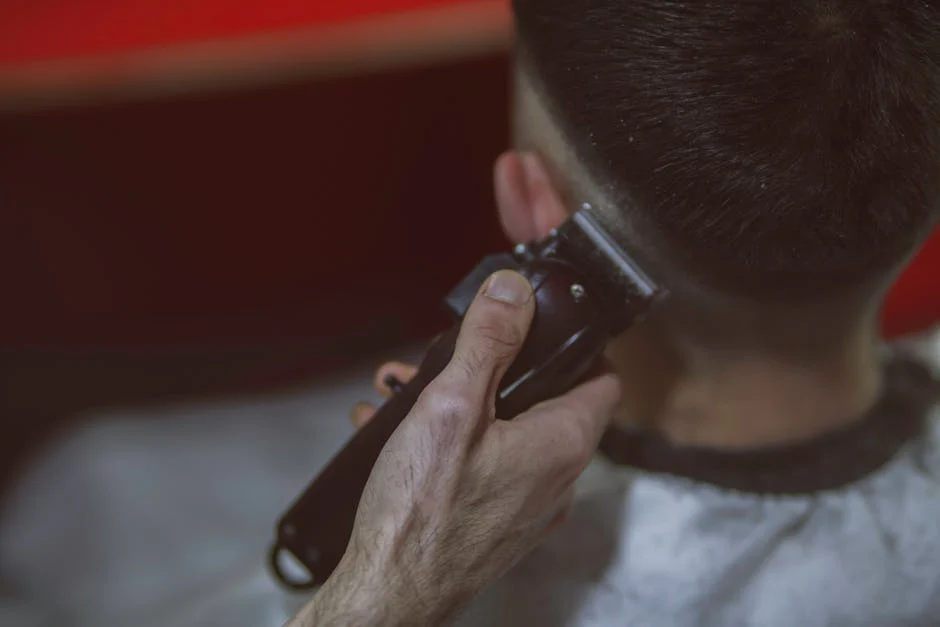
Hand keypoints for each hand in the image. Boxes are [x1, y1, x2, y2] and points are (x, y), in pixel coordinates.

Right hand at [298, 270, 620, 626]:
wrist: (393, 593)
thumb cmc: (423, 514)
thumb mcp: (453, 406)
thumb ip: (488, 342)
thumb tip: (513, 292)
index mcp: (563, 443)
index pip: (603, 376)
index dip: (576, 343)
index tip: (541, 326)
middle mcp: (557, 479)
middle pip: (545, 399)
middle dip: (492, 369)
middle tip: (449, 360)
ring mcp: (529, 506)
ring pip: (508, 431)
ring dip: (462, 403)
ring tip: (409, 395)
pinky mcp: (499, 523)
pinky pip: (488, 466)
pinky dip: (454, 442)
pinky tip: (405, 437)